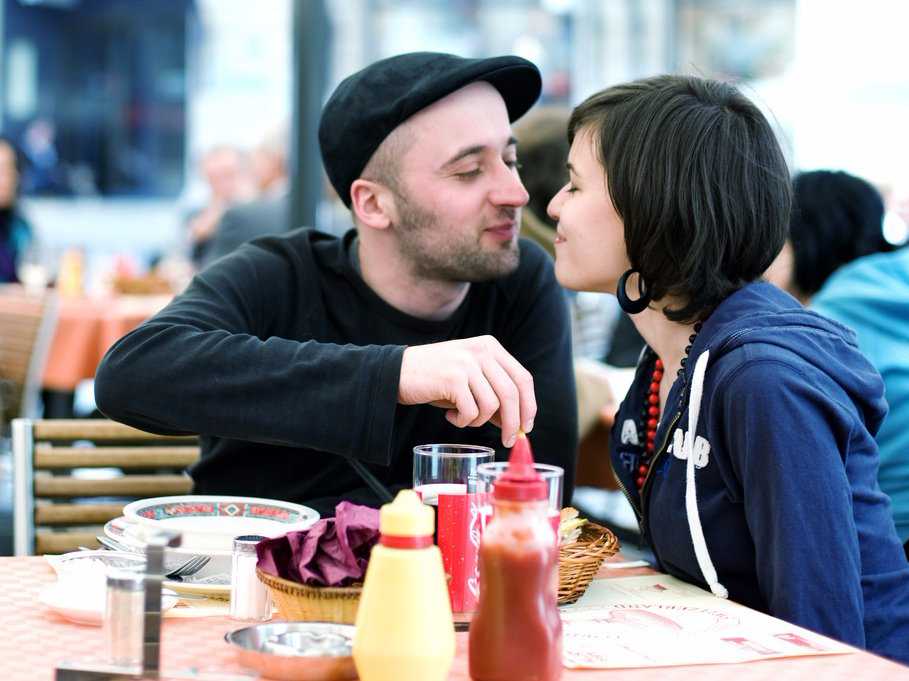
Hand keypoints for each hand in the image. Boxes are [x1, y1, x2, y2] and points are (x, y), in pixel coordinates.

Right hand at [398, 336, 535, 446]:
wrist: (396, 371)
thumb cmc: (435, 379)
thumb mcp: (469, 379)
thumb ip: (493, 393)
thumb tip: (516, 423)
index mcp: (490, 347)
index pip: (522, 378)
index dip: (529, 406)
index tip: (525, 427)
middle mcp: (481, 351)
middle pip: (512, 394)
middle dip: (513, 423)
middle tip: (507, 441)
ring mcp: (467, 363)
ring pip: (492, 406)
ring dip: (479, 421)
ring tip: (462, 418)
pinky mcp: (453, 379)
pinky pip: (471, 412)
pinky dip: (462, 422)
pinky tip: (449, 415)